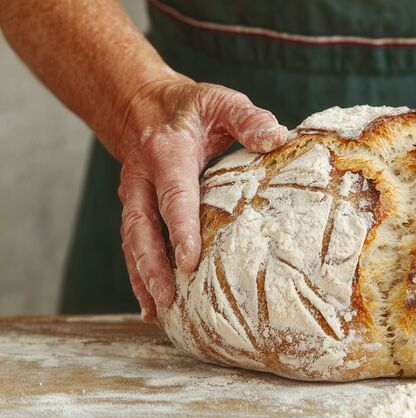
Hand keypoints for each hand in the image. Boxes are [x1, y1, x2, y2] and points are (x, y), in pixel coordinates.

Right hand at [113, 76, 287, 320]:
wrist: (143, 106)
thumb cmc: (191, 108)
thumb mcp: (222, 102)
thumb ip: (249, 119)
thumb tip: (278, 138)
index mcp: (167, 152)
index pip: (174, 194)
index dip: (180, 227)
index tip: (189, 259)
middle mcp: (142, 177)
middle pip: (141, 226)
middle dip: (152, 263)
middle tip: (168, 296)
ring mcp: (133, 195)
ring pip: (132, 240)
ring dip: (142, 276)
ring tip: (156, 311)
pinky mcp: (134, 209)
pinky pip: (133, 243)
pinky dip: (139, 274)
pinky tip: (150, 304)